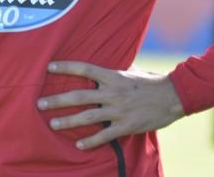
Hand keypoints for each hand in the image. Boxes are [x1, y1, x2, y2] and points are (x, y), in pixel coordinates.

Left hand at [37, 61, 184, 149]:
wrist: (174, 95)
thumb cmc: (152, 82)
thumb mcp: (133, 71)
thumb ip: (116, 71)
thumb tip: (103, 69)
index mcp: (113, 76)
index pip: (85, 69)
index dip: (66, 67)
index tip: (49, 67)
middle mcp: (112, 93)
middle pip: (79, 96)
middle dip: (57, 100)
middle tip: (40, 104)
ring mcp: (119, 110)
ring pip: (87, 117)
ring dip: (68, 121)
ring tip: (52, 124)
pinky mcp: (126, 126)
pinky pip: (104, 135)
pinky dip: (91, 141)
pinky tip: (79, 146)